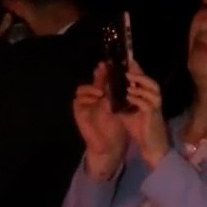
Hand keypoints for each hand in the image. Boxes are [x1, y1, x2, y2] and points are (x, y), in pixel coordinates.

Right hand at [74, 62, 128, 178]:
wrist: (108, 143)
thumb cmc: (116, 126)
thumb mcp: (120, 107)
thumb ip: (119, 93)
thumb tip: (128, 76)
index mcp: (104, 95)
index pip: (104, 79)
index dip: (106, 71)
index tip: (111, 63)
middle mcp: (93, 97)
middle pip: (93, 81)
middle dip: (98, 74)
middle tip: (103, 67)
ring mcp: (85, 103)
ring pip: (83, 89)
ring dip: (92, 87)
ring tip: (101, 91)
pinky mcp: (79, 110)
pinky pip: (79, 99)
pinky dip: (87, 97)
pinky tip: (96, 98)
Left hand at [118, 59, 169, 167]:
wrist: (150, 145)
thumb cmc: (139, 128)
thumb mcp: (125, 111)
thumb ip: (118, 101)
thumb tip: (107, 90)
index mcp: (147, 97)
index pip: (143, 80)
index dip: (137, 70)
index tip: (127, 61)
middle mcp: (153, 99)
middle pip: (150, 82)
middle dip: (139, 74)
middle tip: (128, 68)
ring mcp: (155, 107)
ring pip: (152, 90)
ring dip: (140, 85)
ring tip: (128, 80)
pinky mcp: (154, 116)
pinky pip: (148, 104)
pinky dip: (138, 99)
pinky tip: (129, 96)